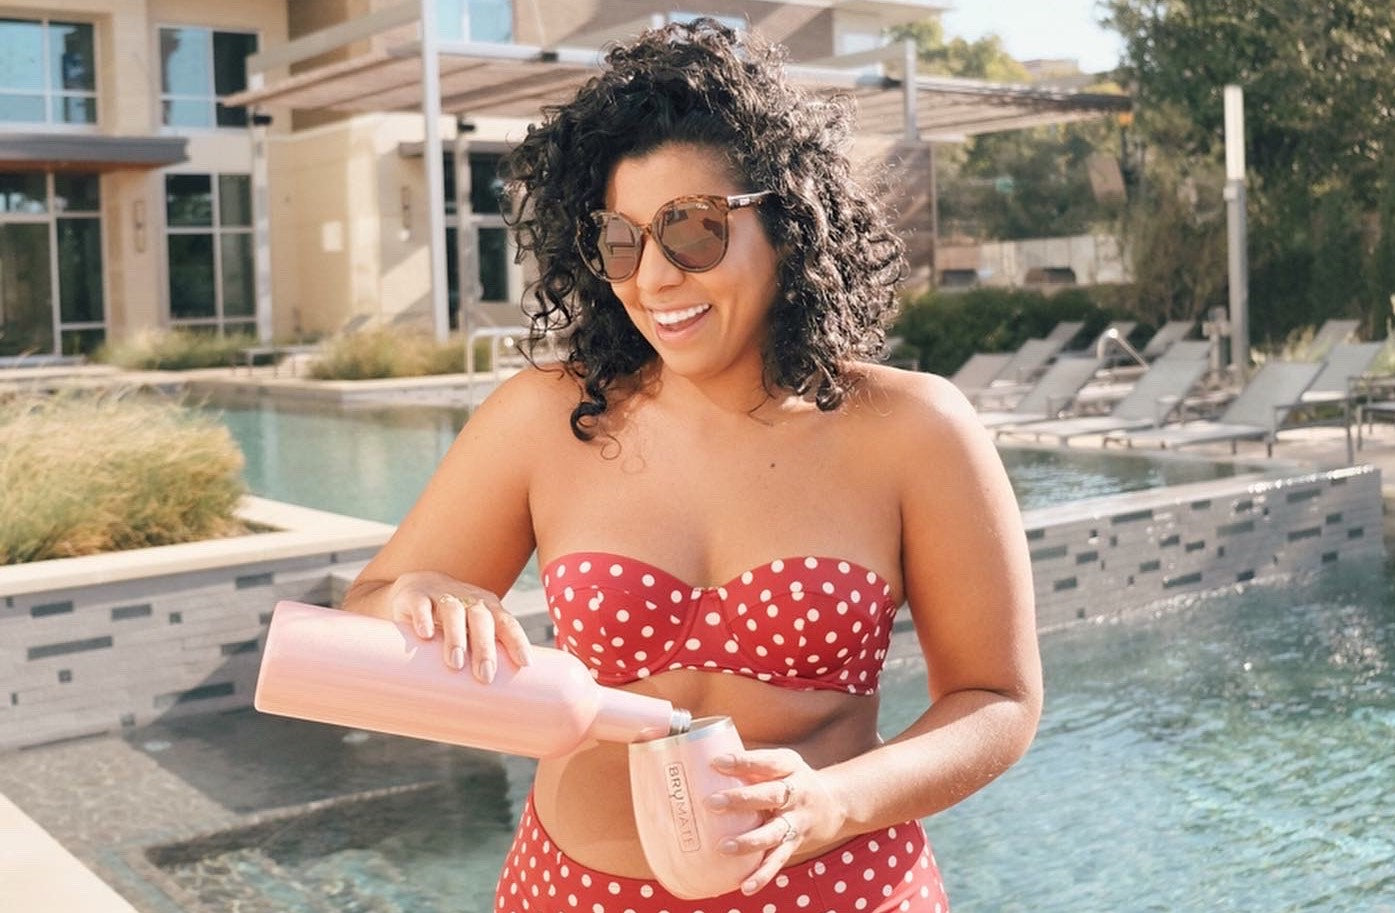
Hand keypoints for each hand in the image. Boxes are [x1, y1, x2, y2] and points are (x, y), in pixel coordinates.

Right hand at [386, 571, 531, 682]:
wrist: (416, 587)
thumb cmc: (452, 623)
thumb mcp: (469, 634)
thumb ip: (480, 659)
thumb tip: (493, 705)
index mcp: (488, 610)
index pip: (507, 622)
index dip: (517, 641)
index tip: (524, 664)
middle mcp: (469, 600)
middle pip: (481, 619)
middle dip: (485, 647)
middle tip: (485, 676)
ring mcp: (442, 595)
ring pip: (453, 611)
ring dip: (456, 636)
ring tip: (456, 663)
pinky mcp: (416, 596)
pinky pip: (421, 604)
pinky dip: (423, 617)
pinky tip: (425, 634)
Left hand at [707, 748, 844, 894]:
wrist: (834, 804)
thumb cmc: (791, 779)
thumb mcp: (780, 764)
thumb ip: (750, 766)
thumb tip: (700, 762)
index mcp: (790, 767)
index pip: (767, 762)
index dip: (743, 762)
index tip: (717, 762)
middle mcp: (797, 793)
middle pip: (771, 795)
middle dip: (741, 800)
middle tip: (711, 803)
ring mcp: (797, 821)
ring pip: (774, 832)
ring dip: (749, 841)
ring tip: (723, 847)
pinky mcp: (795, 844)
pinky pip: (778, 860)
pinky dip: (762, 875)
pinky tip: (745, 886)